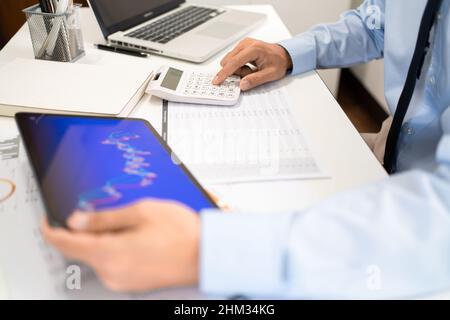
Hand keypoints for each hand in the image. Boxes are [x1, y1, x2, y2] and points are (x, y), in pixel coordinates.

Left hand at [42, 200, 199, 291]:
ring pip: (98, 256)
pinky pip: (113, 264)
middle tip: (100, 213)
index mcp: (109, 253)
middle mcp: (112, 272)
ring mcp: (123, 280)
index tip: (47, 221)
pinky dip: (114, 250)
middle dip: (84, 231)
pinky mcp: (133, 283)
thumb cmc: (181, 233)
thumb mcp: (140, 212)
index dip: (52, 230)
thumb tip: (77, 220)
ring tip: (131, 224)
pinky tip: (136, 237)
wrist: (206, 254)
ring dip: (102, 240)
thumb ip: (104, 218)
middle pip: (82, 250)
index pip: (66, 243)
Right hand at [213, 38, 292, 90]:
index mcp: (254, 49)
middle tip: (251, 74)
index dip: (224, 73)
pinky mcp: (241, 46)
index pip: (234, 62)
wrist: (283, 54)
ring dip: (239, 70)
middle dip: (238, 72)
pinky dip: (239, 66)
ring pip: (230, 61)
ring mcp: (243, 44)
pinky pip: (233, 59)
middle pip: (230, 62)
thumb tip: (242, 85)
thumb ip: (256, 80)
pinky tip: (249, 66)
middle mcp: (246, 44)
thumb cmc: (278, 63)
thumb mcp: (270, 74)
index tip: (216, 81)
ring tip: (252, 70)